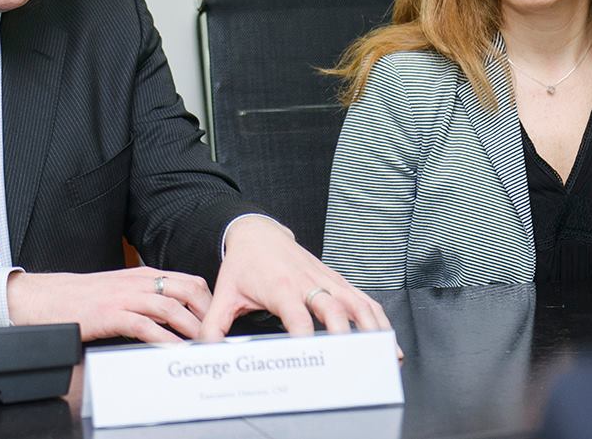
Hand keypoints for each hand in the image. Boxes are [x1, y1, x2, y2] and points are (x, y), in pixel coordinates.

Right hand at [7, 267, 210, 342]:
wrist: (45, 298)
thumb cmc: (81, 298)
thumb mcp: (120, 291)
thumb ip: (145, 298)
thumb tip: (173, 318)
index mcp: (143, 275)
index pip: (189, 281)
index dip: (209, 301)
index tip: (219, 321)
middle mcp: (138, 282)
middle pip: (187, 291)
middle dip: (208, 314)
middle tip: (218, 336)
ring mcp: (124, 296)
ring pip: (170, 307)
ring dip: (191, 328)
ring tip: (203, 346)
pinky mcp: (110, 314)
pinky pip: (144, 325)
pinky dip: (163, 339)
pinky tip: (173, 351)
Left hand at [198, 216, 392, 338]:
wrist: (257, 232)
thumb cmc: (243, 265)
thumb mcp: (225, 294)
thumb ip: (215, 326)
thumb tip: (205, 352)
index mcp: (280, 288)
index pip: (297, 315)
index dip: (305, 334)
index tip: (312, 355)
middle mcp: (307, 282)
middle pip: (332, 307)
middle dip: (345, 333)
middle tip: (354, 359)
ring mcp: (325, 279)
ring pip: (355, 301)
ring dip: (371, 326)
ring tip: (385, 351)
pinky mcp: (335, 279)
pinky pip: (361, 296)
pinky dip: (376, 315)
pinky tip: (385, 335)